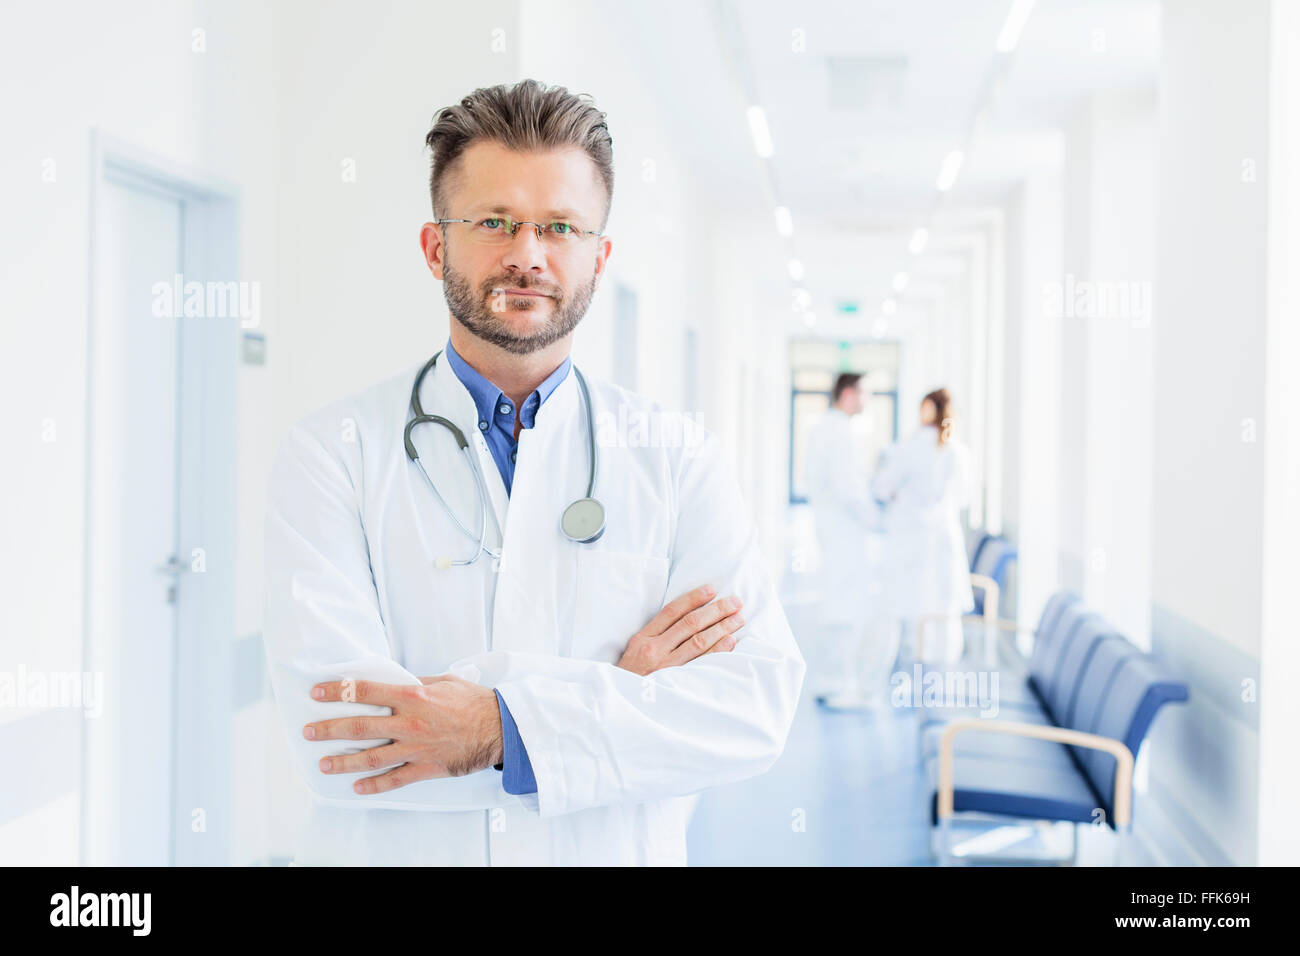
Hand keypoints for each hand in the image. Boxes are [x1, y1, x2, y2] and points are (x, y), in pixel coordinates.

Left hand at [304, 675, 502, 794]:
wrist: (500, 728)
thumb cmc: (474, 702)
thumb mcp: (444, 682)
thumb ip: (416, 683)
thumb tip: (396, 681)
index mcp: (412, 696)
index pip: (365, 691)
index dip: (338, 691)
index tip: (317, 692)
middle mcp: (409, 722)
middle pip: (360, 725)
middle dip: (329, 729)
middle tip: (308, 732)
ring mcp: (416, 748)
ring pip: (371, 757)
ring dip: (344, 760)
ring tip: (324, 763)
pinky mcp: (426, 767)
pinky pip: (394, 779)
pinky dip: (374, 785)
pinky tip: (357, 787)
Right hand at [617, 584, 744, 675]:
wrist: (623, 706)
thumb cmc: (630, 677)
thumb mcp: (633, 651)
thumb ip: (655, 635)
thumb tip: (687, 617)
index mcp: (643, 638)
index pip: (672, 611)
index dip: (693, 598)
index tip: (712, 589)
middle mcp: (654, 650)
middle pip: (690, 623)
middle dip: (716, 610)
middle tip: (735, 602)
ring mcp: (666, 667)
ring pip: (698, 641)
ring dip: (722, 627)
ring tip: (739, 619)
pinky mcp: (676, 682)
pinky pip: (701, 663)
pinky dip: (717, 650)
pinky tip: (730, 641)